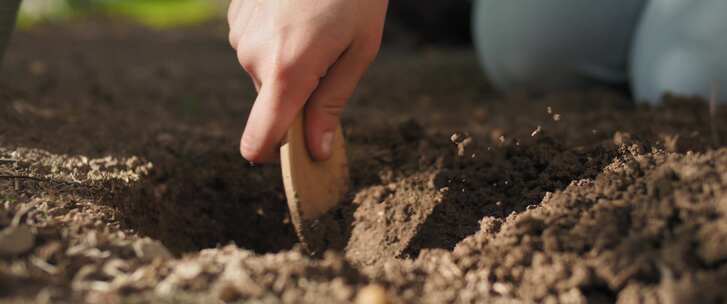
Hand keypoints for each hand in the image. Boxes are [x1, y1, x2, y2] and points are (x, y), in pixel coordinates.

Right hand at [228, 0, 387, 162]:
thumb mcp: (359, 49)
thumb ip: (333, 102)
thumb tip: (318, 150)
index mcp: (286, 70)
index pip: (259, 139)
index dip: (274, 155)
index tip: (299, 152)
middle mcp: (253, 56)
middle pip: (271, 103)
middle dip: (298, 94)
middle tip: (330, 60)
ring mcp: (240, 33)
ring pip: (264, 73)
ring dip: (288, 65)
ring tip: (315, 27)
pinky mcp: (235, 15)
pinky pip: (256, 46)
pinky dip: (276, 41)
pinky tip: (297, 14)